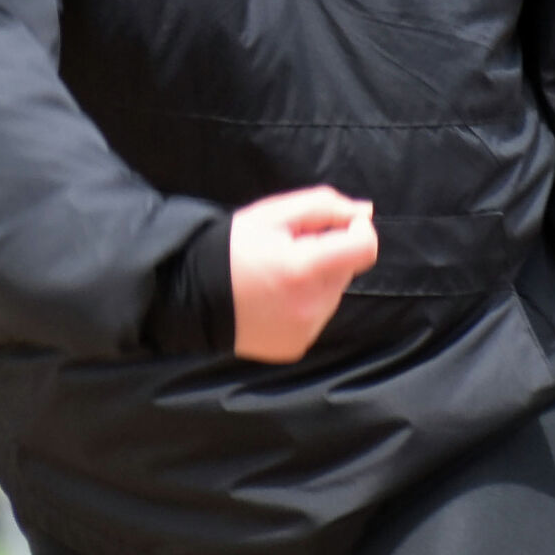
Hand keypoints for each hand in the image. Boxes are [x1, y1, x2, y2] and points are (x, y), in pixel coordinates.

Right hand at [230, 186, 377, 362]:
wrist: (188, 294)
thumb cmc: (233, 246)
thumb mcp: (274, 214)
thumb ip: (324, 207)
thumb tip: (365, 212)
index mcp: (304, 268)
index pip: (365, 249)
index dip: (358, 231)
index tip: (337, 226)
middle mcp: (310, 305)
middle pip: (346, 270)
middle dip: (328, 255)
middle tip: (289, 251)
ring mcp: (304, 331)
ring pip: (333, 294)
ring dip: (317, 280)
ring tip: (278, 276)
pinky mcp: (295, 347)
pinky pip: (317, 316)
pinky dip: (305, 304)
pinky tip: (275, 299)